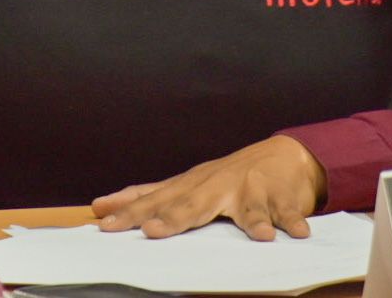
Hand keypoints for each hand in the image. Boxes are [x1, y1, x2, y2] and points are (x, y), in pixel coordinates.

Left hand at [92, 135, 326, 241]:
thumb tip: (101, 206)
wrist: (284, 155)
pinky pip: (286, 210)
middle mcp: (217, 185)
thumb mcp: (187, 184)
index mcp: (192, 185)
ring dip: (249, 219)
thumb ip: (148, 197)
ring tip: (250, 235)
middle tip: (152, 230)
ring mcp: (250, 188)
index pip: (155, 199)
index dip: (130, 212)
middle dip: (172, 217)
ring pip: (247, 206)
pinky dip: (289, 221)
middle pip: (193, 203)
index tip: (105, 224)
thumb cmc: (226, 178)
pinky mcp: (281, 195)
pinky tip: (290, 233)